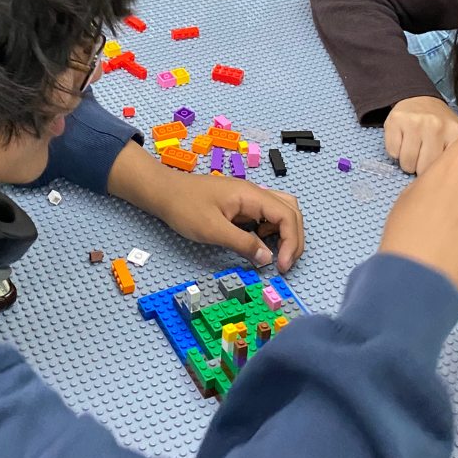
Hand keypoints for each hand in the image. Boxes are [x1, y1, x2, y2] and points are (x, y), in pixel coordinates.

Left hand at [107, 138, 303, 269]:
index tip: (280, 266)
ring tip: (274, 253)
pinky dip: (271, 230)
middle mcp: (254, 193)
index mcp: (251, 195)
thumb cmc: (184, 207)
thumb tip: (267, 259)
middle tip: (285, 264)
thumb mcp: (213, 230)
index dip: (290, 242)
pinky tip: (257, 242)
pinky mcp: (241, 204)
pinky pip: (266, 215)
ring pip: (282, 211)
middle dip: (294, 239)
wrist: (164, 192)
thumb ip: (242, 244)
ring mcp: (248, 197)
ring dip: (285, 233)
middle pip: (291, 211)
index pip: (287, 216)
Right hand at [384, 96, 457, 174]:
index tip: (436, 170)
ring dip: (407, 163)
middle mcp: (436, 126)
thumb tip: (450, 180)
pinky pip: (393, 152)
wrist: (419, 99)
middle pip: (424, 167)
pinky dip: (395, 152)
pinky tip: (402, 143)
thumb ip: (455, 154)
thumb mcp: (454, 135)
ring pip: (407, 161)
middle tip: (422, 161)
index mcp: (455, 132)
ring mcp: (415, 122)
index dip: (438, 172)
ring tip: (412, 153)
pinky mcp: (396, 121)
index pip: (445, 166)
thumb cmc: (437, 123)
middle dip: (420, 169)